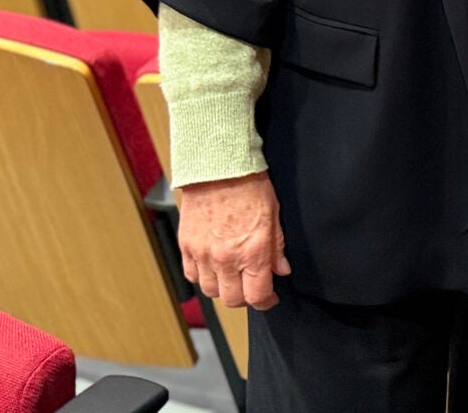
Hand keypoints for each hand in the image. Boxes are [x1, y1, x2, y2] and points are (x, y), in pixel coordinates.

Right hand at [178, 171, 290, 310]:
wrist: (219, 166)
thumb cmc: (249, 185)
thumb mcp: (274, 214)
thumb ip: (277, 247)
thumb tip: (281, 270)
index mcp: (252, 251)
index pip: (257, 296)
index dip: (266, 302)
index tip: (270, 298)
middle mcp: (226, 258)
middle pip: (232, 300)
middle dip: (245, 298)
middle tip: (251, 287)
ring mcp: (203, 254)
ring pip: (210, 291)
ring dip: (223, 288)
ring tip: (232, 275)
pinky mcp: (186, 246)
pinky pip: (192, 275)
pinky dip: (202, 275)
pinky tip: (212, 265)